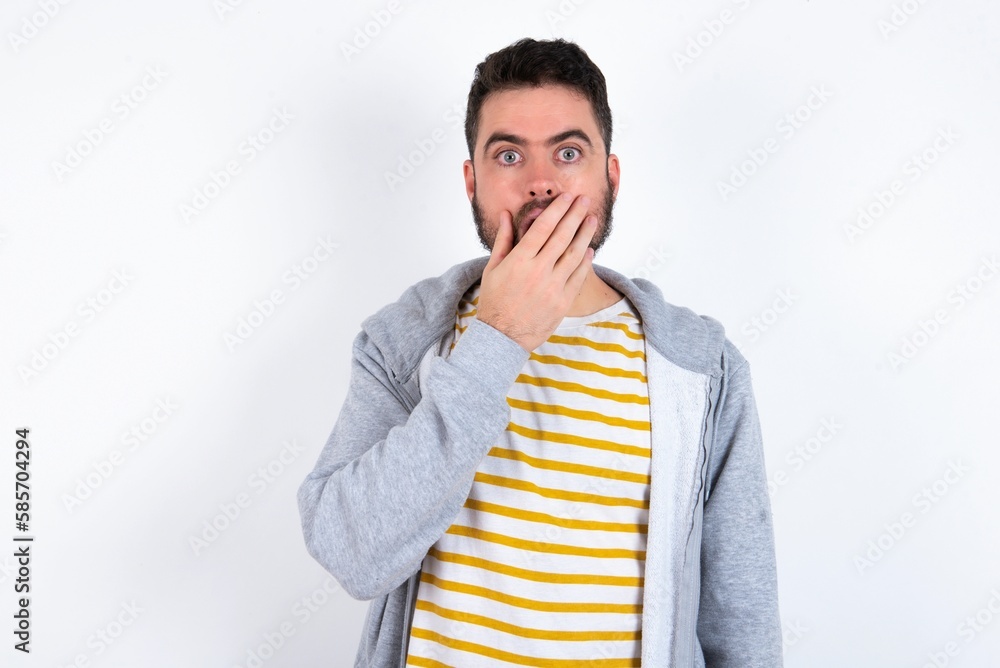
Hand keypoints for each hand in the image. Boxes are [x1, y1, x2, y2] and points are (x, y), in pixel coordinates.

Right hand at [477, 192, 597, 352]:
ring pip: (575, 254)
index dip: (557, 210)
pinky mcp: (563, 302)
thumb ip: (503, 240)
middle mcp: (538, 271)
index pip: (543, 227)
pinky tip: (589, 248)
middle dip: (575, 214)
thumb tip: (507, 214)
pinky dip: (585, 261)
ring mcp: (553, 287)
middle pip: (562, 236)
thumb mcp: (492, 268)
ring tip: (592, 219)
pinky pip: (578, 276)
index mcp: (519, 260)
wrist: (502, 337)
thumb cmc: (494, 301)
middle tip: (585, 200)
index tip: (566, 197)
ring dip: (585, 234)